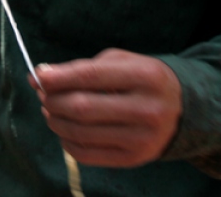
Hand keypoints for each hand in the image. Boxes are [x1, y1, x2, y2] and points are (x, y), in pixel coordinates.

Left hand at [33, 48, 181, 168]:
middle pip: (82, 108)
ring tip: (50, 109)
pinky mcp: (133, 159)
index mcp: (146, 76)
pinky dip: (66, 141)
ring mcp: (141, 138)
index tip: (38, 75)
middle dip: (53, 100)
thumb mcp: (123, 61)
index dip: (58, 77)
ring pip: (81, 133)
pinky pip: (87, 154)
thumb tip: (43, 76)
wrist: (182, 110)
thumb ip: (84, 67)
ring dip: (55, 120)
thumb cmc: (143, 79)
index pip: (90, 77)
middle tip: (42, 93)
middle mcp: (147, 109)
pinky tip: (64, 129)